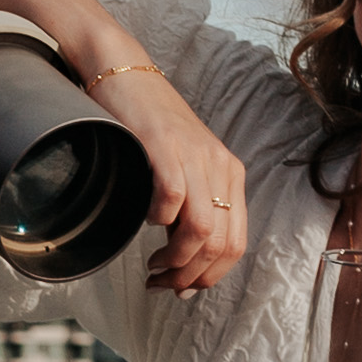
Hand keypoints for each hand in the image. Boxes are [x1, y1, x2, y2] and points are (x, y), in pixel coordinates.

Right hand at [82, 50, 249, 294]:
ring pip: (202, 230)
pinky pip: (172, 197)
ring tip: (153, 266)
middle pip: (222, 244)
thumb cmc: (148, 128)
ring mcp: (194, 154)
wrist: (125, 74)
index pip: (237, 243)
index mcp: (230, 174)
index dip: (211, 276)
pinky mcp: (164, 145)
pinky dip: (158, 220)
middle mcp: (220, 165)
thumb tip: (184, 261)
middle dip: (192, 276)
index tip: (183, 288)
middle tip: (164, 284)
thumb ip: (189, 207)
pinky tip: (145, 221)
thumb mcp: (182, 168)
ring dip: (176, 260)